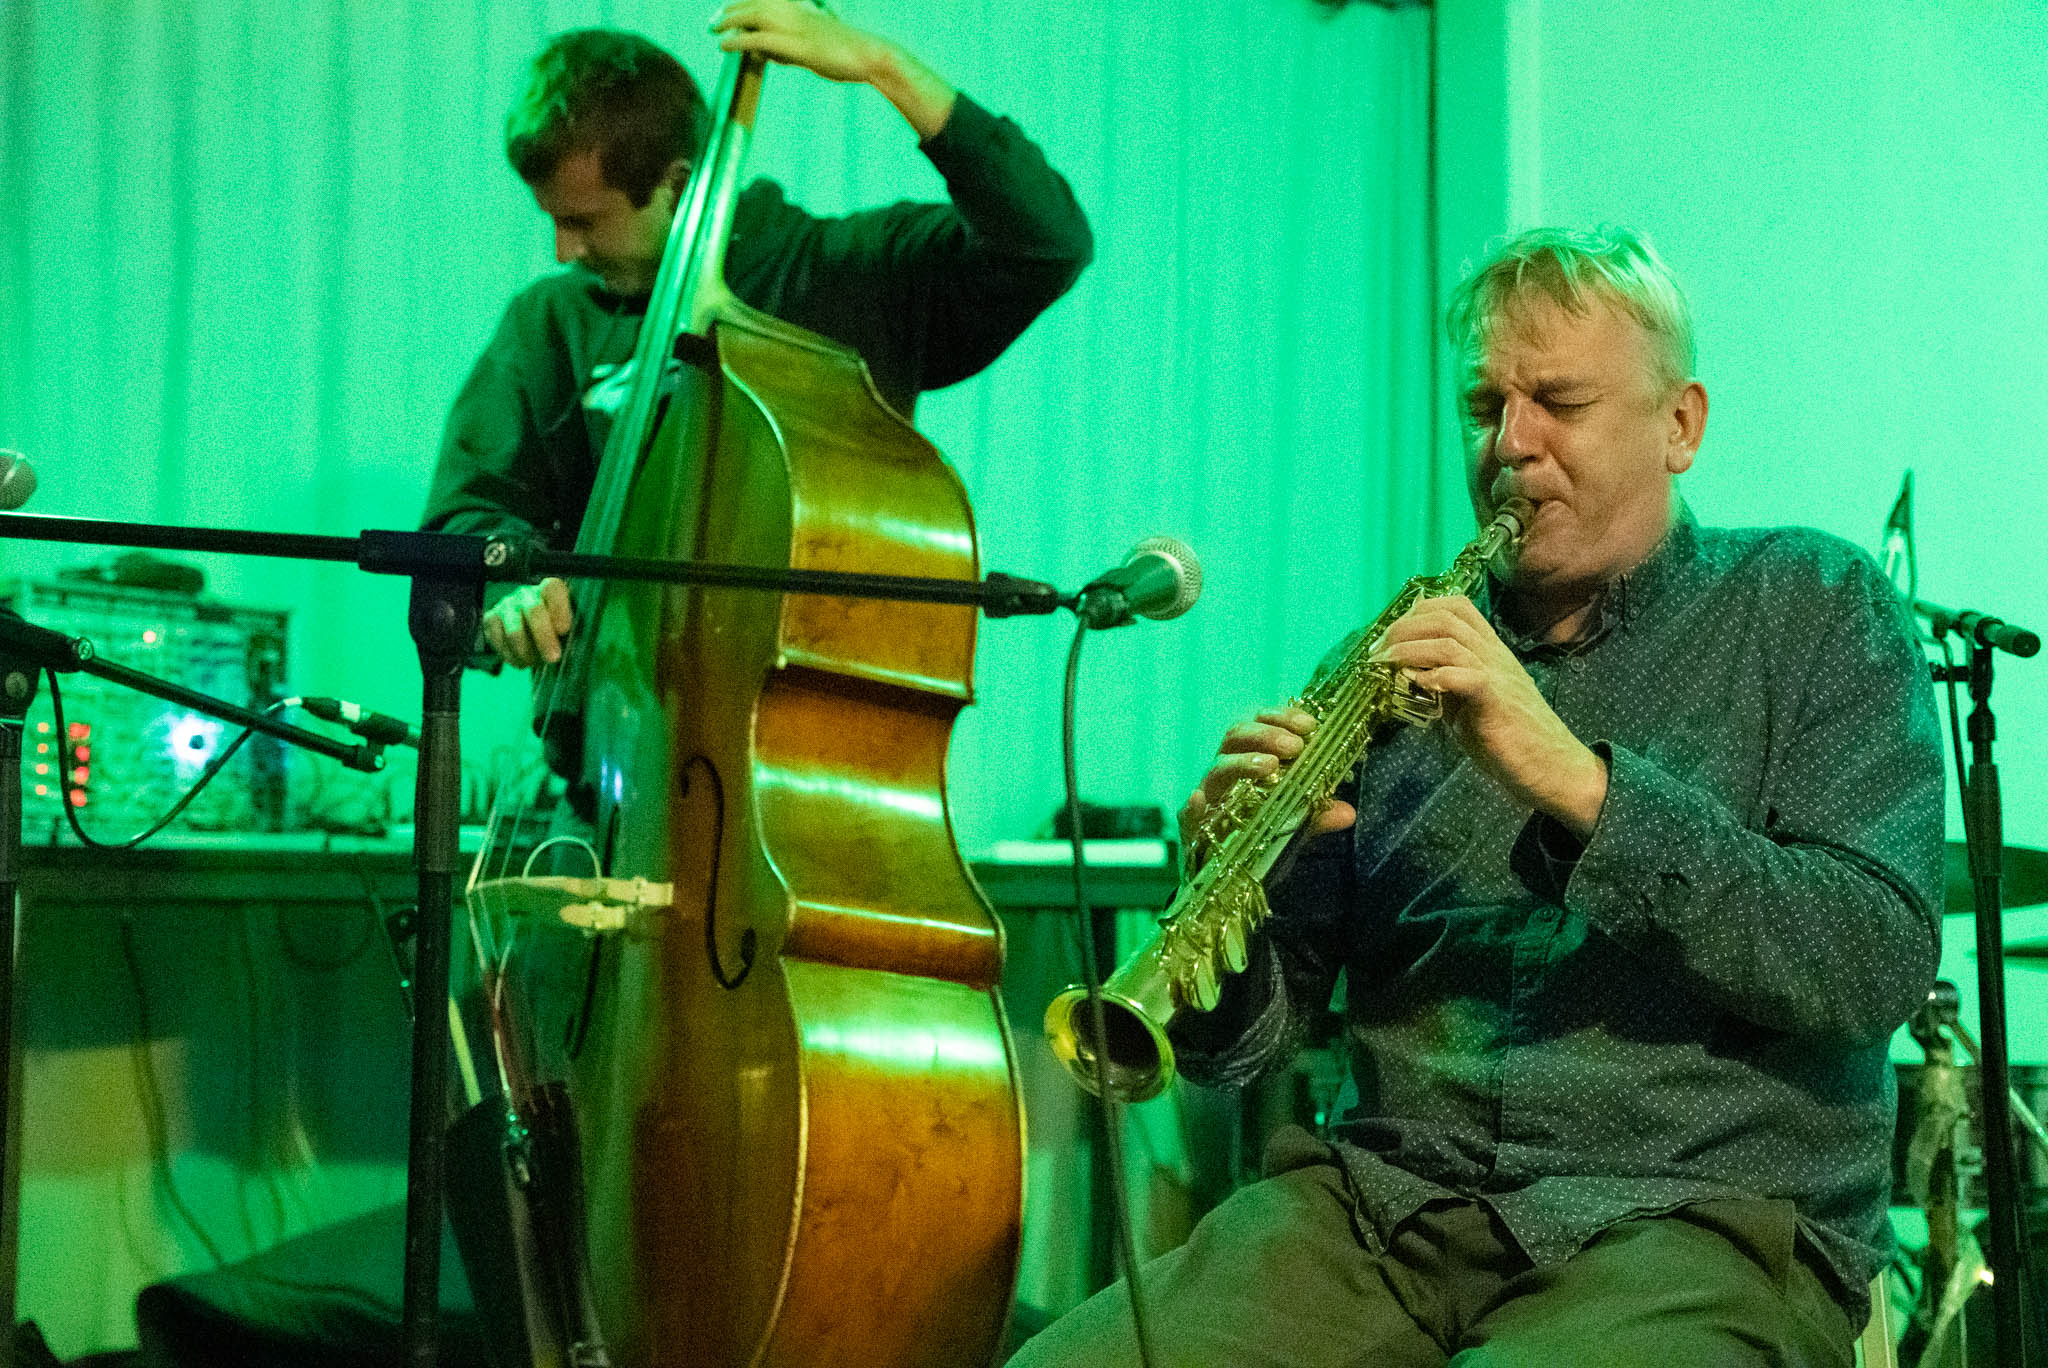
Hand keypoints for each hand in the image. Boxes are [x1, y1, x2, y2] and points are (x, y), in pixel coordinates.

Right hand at [482, 578, 572, 668]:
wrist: (531, 631)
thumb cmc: (556, 628)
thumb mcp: (571, 627)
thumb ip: (573, 632)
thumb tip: (576, 647)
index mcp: (550, 589)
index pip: (553, 589)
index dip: (559, 609)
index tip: (565, 630)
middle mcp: (526, 593)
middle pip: (533, 611)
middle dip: (544, 637)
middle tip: (553, 658)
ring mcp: (506, 605)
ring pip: (514, 631)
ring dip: (526, 653)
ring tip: (536, 663)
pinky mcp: (491, 619)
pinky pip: (499, 641)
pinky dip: (511, 656)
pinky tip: (522, 661)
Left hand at [709, 1, 956, 138]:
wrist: (869, 55)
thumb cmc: (844, 52)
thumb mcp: (812, 45)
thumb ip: (787, 46)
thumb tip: (765, 53)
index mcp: (798, 6)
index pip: (761, 0)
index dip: (740, 6)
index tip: (725, 13)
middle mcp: (792, 9)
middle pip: (750, 4)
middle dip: (728, 12)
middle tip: (712, 23)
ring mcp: (793, 25)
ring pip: (749, 16)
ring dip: (727, 23)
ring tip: (714, 32)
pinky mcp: (794, 44)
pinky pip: (757, 39)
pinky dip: (737, 41)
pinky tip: (725, 46)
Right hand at [1178, 707, 1357, 852]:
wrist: (1228, 879)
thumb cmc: (1259, 839)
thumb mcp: (1294, 827)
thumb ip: (1316, 816)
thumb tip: (1347, 813)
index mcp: (1248, 761)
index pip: (1260, 725)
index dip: (1282, 718)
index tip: (1309, 725)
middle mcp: (1226, 773)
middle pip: (1236, 736)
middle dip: (1266, 734)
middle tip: (1295, 746)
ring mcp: (1208, 798)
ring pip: (1218, 768)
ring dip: (1243, 761)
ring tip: (1271, 766)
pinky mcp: (1192, 828)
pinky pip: (1188, 814)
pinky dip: (1194, 805)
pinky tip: (1201, 799)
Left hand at [1377, 596, 1607, 835]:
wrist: (1553, 766)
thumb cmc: (1510, 738)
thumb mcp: (1469, 703)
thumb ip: (1445, 685)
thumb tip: (1407, 676)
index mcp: (1489, 650)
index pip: (1456, 606)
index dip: (1418, 610)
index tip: (1390, 632)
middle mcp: (1494, 653)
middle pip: (1446, 616)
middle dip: (1402, 628)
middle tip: (1377, 651)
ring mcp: (1497, 673)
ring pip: (1449, 640)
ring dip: (1408, 649)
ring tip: (1385, 664)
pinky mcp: (1496, 699)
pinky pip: (1463, 675)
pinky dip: (1434, 675)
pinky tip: (1416, 685)